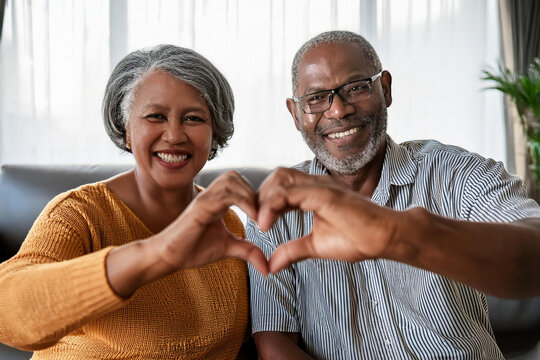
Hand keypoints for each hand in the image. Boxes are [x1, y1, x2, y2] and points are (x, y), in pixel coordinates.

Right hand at [155, 171, 268, 275]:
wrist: (168, 256)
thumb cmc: (191, 249)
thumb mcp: (227, 248)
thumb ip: (247, 251)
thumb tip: (267, 266)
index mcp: (217, 201)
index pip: (239, 184)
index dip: (255, 194)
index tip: (267, 214)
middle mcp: (210, 196)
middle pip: (235, 176)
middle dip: (252, 190)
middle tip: (263, 212)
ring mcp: (204, 200)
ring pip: (230, 180)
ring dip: (249, 194)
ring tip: (258, 215)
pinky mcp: (200, 208)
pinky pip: (223, 195)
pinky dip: (242, 202)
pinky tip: (251, 217)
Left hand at [256, 168, 400, 273]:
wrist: (385, 239)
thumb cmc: (358, 239)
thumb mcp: (316, 246)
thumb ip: (293, 251)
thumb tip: (271, 265)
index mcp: (314, 192)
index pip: (281, 185)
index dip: (265, 201)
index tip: (260, 224)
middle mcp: (316, 184)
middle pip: (278, 176)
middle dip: (261, 196)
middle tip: (255, 221)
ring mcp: (321, 187)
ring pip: (281, 179)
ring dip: (264, 199)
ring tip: (261, 223)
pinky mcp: (325, 194)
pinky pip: (289, 192)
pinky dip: (272, 206)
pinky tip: (266, 224)